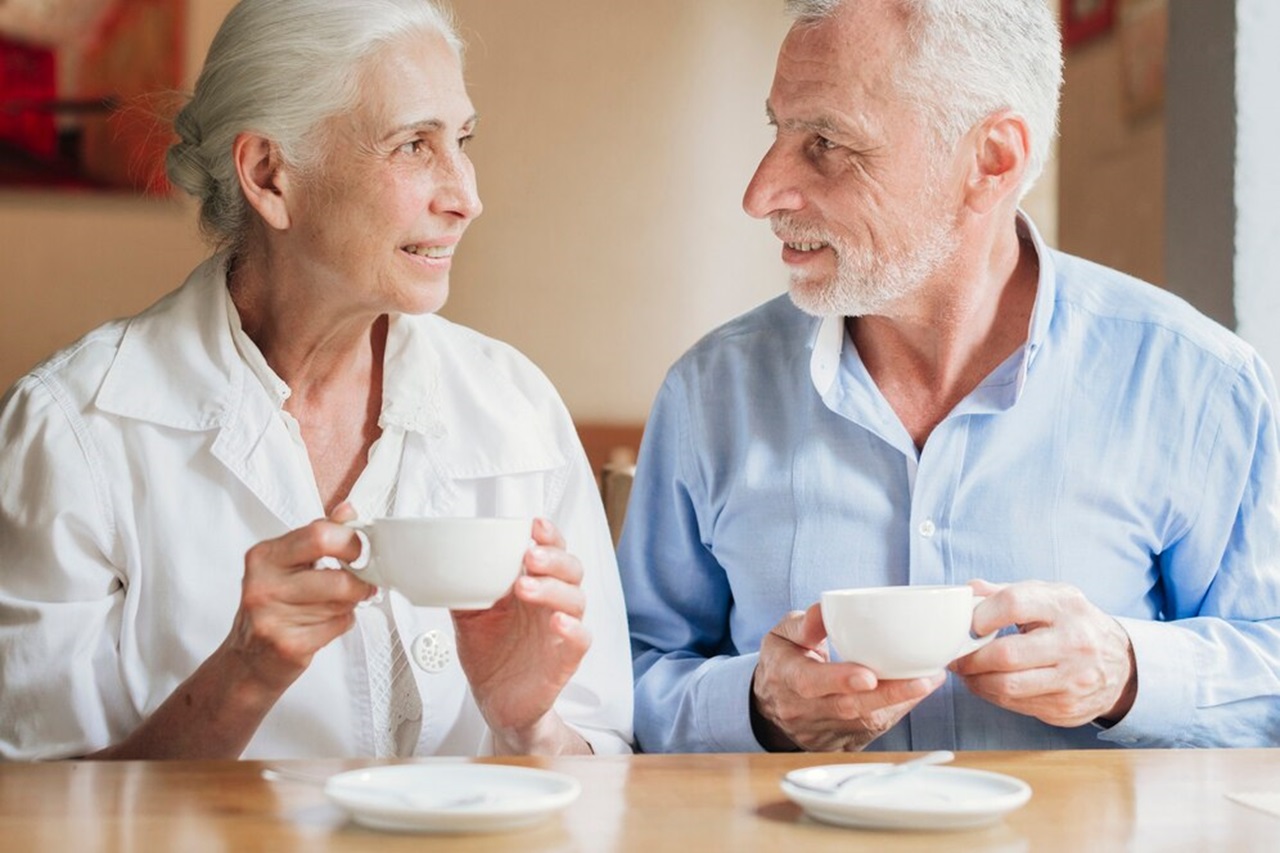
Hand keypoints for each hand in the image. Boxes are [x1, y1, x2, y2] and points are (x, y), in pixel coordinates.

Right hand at [224, 502, 375, 696]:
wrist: (247, 660)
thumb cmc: (272, 606)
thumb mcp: (287, 564)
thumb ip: (318, 536)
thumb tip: (347, 510)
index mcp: (264, 556)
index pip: (320, 535)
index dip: (352, 543)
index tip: (361, 551)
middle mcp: (263, 585)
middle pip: (337, 577)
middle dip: (359, 582)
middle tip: (362, 583)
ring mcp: (272, 617)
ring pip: (342, 604)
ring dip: (350, 605)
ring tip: (334, 605)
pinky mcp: (288, 645)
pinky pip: (338, 626)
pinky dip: (342, 624)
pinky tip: (324, 624)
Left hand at [452, 518, 590, 752]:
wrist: (497, 704)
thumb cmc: (491, 657)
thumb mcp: (469, 618)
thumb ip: (464, 590)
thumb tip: (441, 565)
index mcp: (533, 587)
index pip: (551, 552)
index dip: (549, 536)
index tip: (534, 525)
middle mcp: (551, 604)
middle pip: (571, 569)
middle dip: (552, 558)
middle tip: (528, 557)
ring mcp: (561, 630)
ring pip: (576, 598)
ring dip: (553, 588)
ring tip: (526, 587)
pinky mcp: (566, 659)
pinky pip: (581, 638)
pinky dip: (573, 627)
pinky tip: (556, 622)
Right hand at [751, 604, 944, 751]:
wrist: (770, 706)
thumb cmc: (783, 662)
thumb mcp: (782, 635)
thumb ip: (806, 623)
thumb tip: (827, 608)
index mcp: (787, 678)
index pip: (811, 682)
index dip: (840, 680)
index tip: (869, 675)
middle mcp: (803, 710)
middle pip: (848, 707)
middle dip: (888, 695)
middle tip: (923, 680)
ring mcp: (822, 730)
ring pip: (865, 722)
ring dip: (900, 703)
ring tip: (929, 680)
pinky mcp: (839, 742)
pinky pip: (871, 731)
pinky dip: (895, 712)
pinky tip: (915, 694)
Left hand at [951, 580, 1136, 726]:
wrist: (1122, 665)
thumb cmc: (1073, 624)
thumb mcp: (1049, 597)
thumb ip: (1006, 592)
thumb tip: (967, 592)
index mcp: (1066, 606)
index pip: (1013, 604)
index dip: (982, 614)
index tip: (969, 624)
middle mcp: (1074, 643)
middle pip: (1006, 654)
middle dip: (970, 658)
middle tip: (956, 656)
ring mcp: (1073, 680)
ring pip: (1008, 686)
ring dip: (976, 681)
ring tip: (966, 672)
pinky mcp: (1067, 708)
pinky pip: (1017, 705)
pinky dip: (993, 696)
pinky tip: (988, 684)